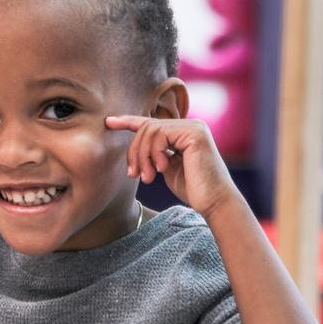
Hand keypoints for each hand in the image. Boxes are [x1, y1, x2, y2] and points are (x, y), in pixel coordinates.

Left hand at [104, 116, 237, 218]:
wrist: (213, 202)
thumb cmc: (192, 189)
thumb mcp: (166, 167)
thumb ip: (155, 154)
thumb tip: (136, 147)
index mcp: (182, 133)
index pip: (151, 124)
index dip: (128, 121)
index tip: (108, 122)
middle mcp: (190, 125)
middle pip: (146, 128)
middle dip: (135, 152)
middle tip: (134, 175)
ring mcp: (194, 127)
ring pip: (150, 131)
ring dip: (142, 156)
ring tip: (148, 178)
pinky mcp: (195, 133)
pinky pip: (160, 135)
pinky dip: (154, 154)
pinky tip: (162, 169)